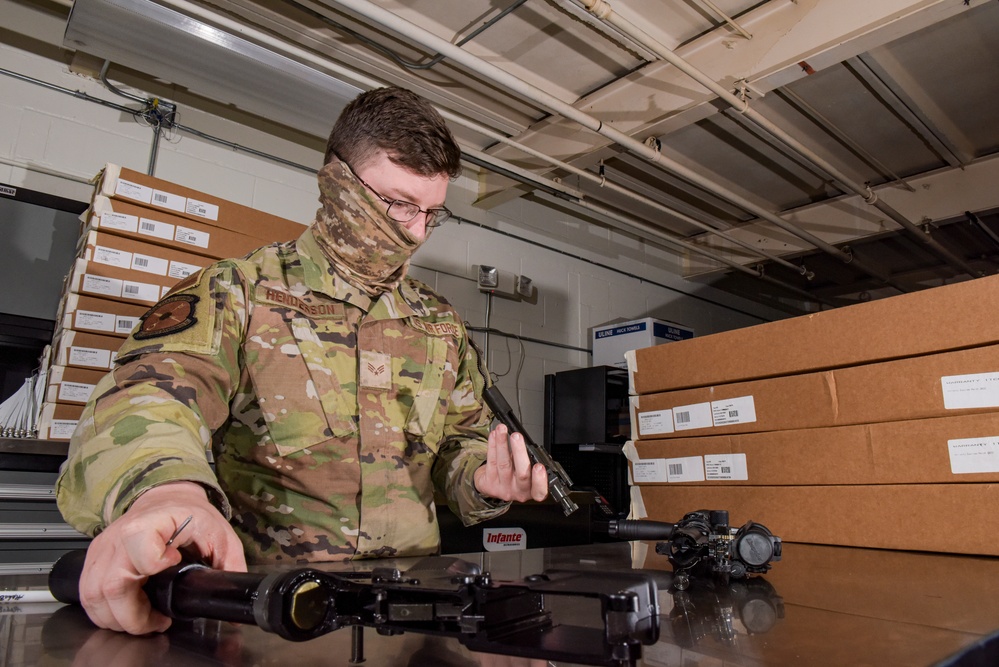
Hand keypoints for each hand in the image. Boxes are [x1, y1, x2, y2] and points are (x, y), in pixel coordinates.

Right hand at [78, 481, 245, 634]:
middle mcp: (121, 534)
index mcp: (154, 521)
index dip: (154, 566)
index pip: (139, 547)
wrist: (166, 499)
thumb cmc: (192, 515)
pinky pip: (88, 594)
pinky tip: (126, 612)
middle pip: (111, 586)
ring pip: (93, 596)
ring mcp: (103, 548)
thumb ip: (229, 565)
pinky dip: (104, 611)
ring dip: (116, 618)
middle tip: (157, 620)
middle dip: (133, 616)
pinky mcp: (94, 559)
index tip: (173, 568)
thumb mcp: (220, 535)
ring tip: (143, 619)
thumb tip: (237, 595)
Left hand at [473, 424, 547, 502]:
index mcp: (531, 491)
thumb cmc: (514, 476)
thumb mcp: (527, 475)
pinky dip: (492, 445)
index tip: (539, 466)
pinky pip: (491, 461)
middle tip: (517, 437)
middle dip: (519, 453)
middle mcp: (518, 492)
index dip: (540, 480)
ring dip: (502, 444)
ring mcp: (502, 488)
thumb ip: (530, 463)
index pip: (539, 491)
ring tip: (502, 430)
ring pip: (504, 464)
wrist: (492, 485)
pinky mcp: (489, 482)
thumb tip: (527, 444)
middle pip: (521, 474)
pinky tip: (494, 435)